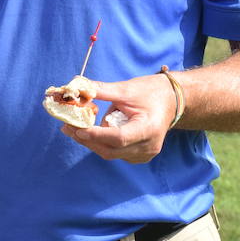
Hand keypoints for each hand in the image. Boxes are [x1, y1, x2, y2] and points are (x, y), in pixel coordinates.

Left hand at [60, 74, 178, 163]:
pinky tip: (92, 131)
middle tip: (67, 127)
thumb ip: (101, 90)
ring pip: (111, 153)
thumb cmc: (151, 91)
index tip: (77, 128)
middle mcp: (148, 147)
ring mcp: (145, 154)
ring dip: (92, 141)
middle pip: (111, 149)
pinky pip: (116, 152)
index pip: (118, 137)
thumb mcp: (126, 89)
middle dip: (88, 139)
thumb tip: (77, 85)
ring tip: (74, 127)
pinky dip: (102, 143)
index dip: (96, 134)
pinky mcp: (140, 156)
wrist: (172, 100)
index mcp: (149, 129)